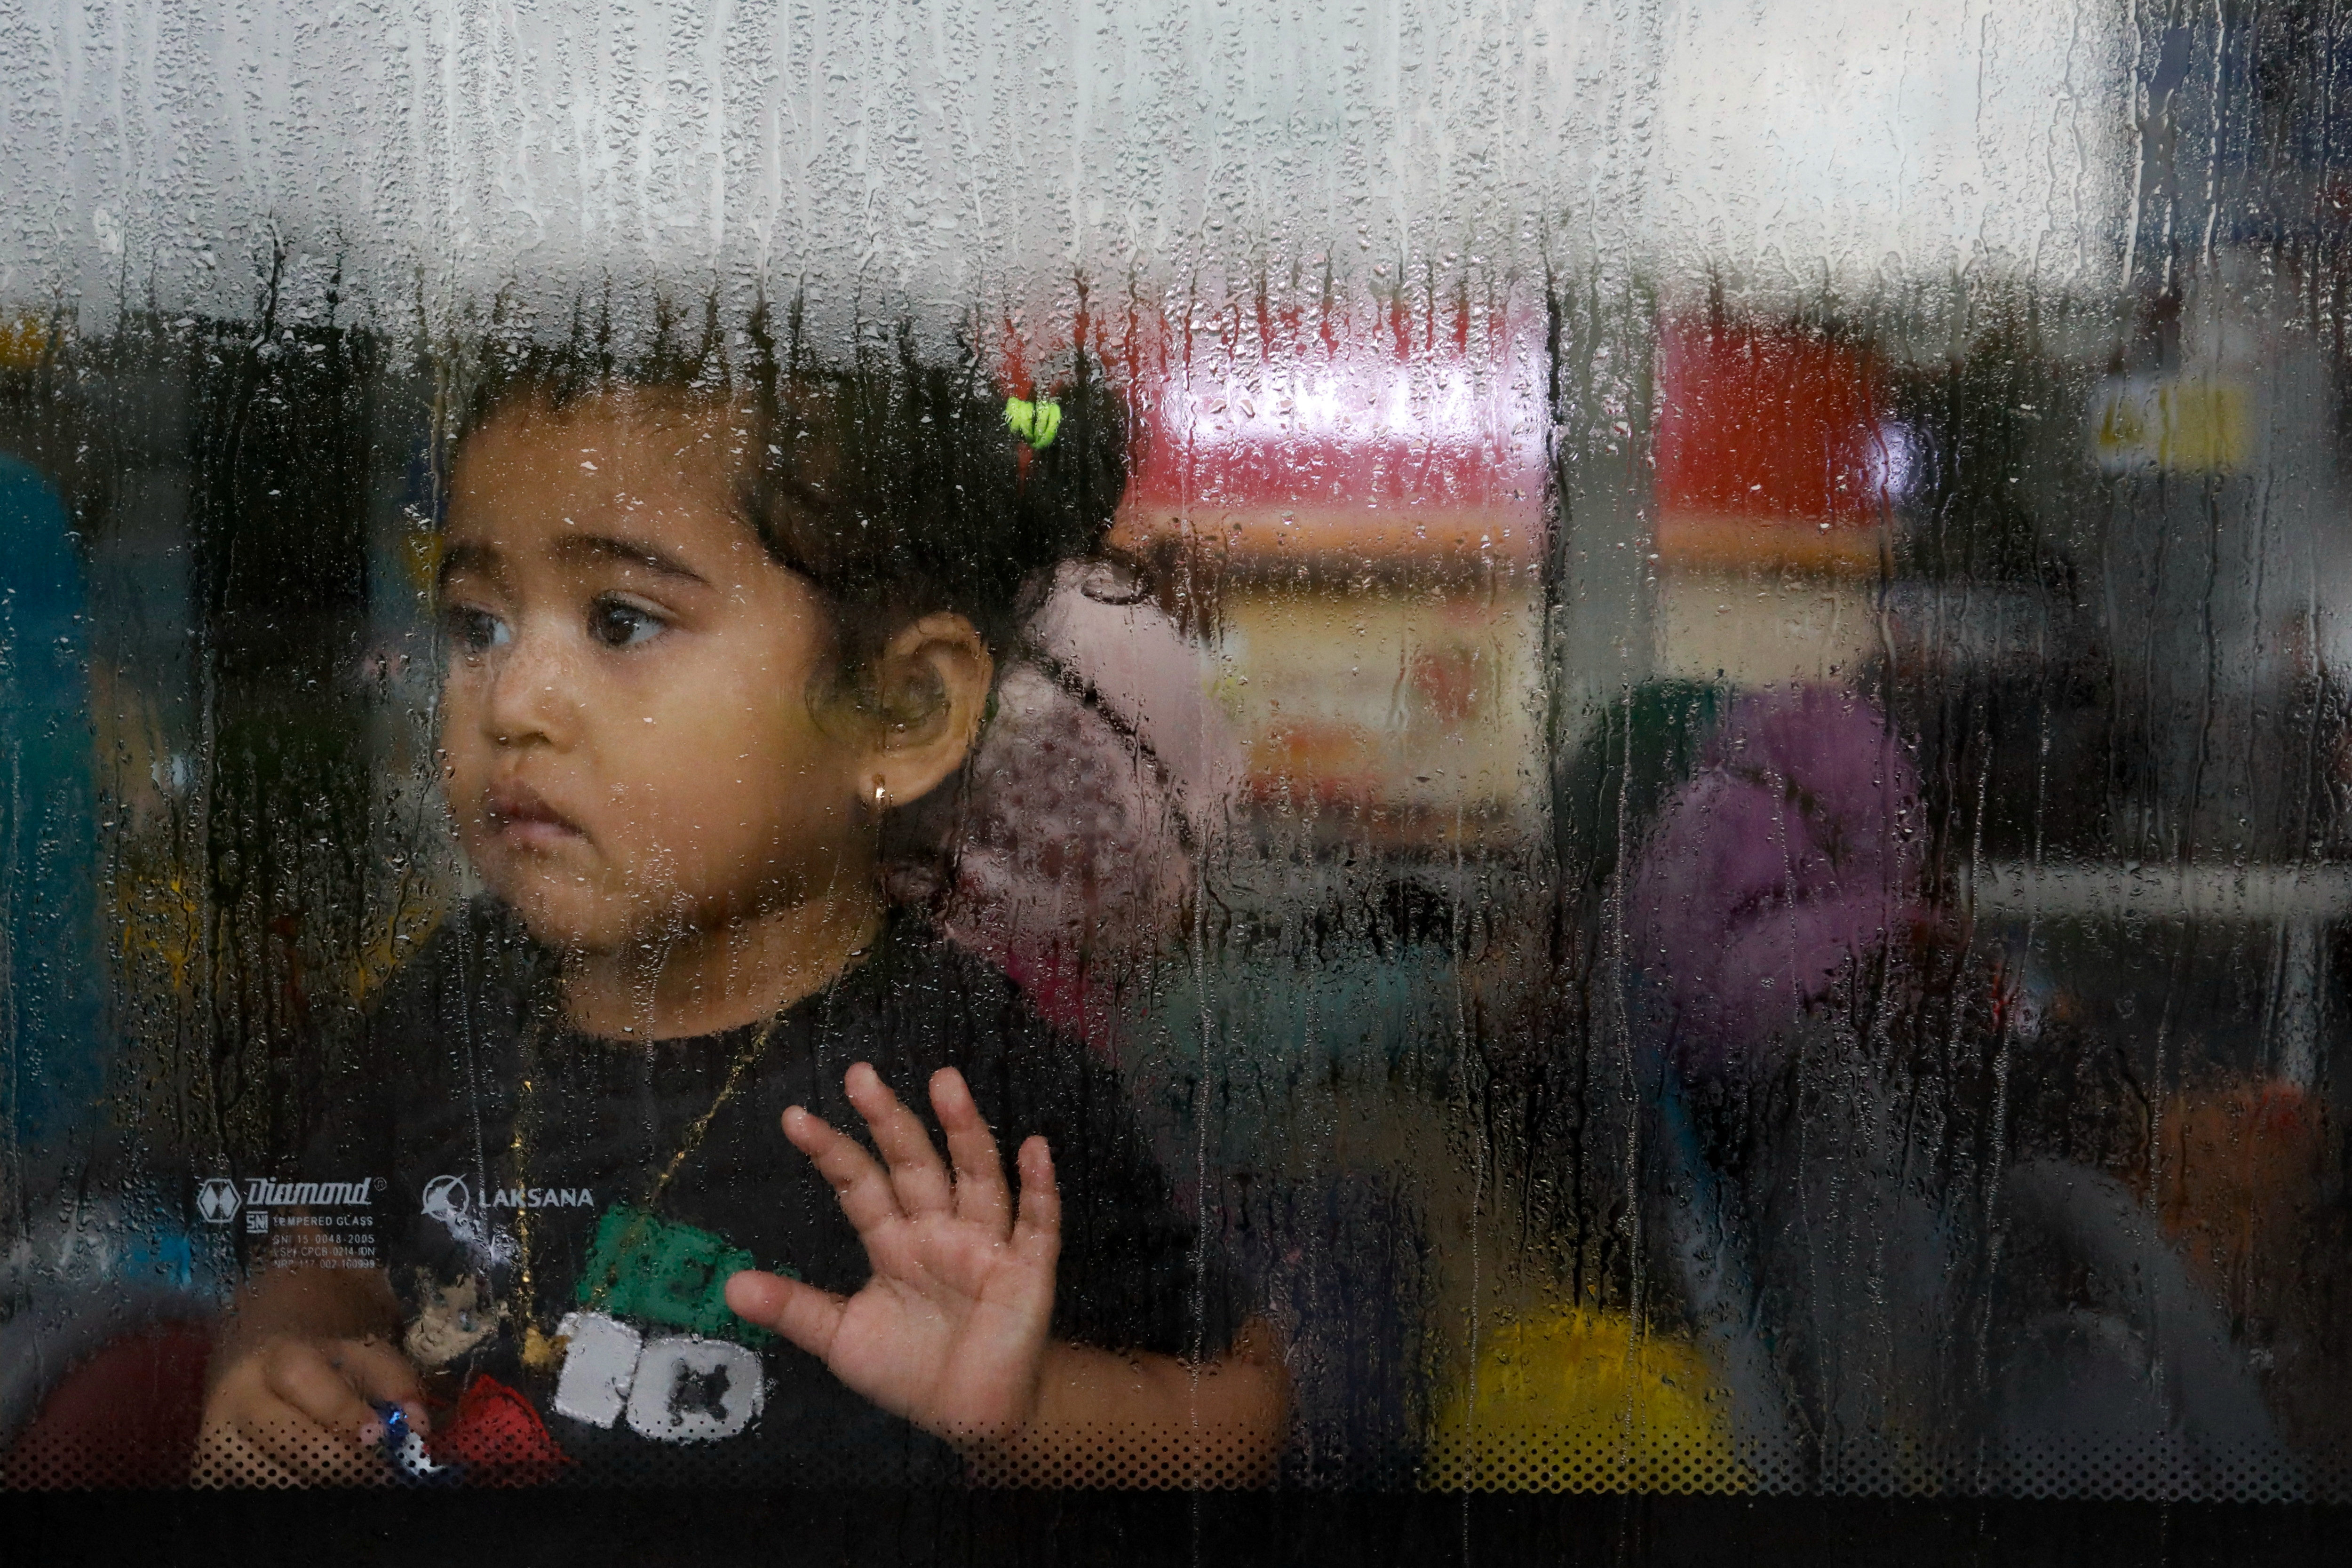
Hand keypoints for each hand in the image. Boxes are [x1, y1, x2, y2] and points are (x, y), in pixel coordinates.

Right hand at [193, 1334, 425, 1487]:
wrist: (260, 1370)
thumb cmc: (323, 1367)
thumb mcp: (365, 1356)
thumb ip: (396, 1383)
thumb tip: (417, 1426)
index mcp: (275, 1357)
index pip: (301, 1379)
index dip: (340, 1411)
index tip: (378, 1435)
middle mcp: (235, 1400)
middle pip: (283, 1437)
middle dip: (337, 1460)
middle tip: (380, 1474)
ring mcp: (217, 1445)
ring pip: (269, 1478)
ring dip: (319, 1487)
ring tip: (358, 1485)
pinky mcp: (211, 1478)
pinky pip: (255, 1499)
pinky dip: (298, 1501)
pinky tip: (328, 1496)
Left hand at [724, 1062, 1059, 1444]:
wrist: (970, 1416)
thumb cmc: (910, 1368)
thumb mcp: (842, 1340)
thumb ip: (795, 1310)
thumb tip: (730, 1287)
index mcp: (893, 1241)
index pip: (860, 1185)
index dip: (831, 1152)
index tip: (794, 1118)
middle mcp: (938, 1229)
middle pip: (914, 1164)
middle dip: (890, 1121)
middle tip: (861, 1075)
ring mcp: (984, 1243)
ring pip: (976, 1176)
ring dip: (963, 1130)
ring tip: (945, 1083)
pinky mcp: (1027, 1269)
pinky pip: (1037, 1223)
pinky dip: (1040, 1187)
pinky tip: (1035, 1149)